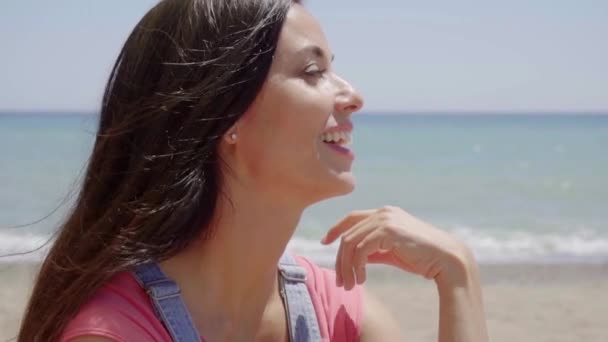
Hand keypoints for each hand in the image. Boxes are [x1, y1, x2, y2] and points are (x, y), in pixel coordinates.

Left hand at [321, 206, 474, 289]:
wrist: (445, 259)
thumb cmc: (421, 257)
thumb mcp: (391, 251)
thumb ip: (372, 249)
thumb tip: (353, 257)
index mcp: (385, 213)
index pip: (352, 217)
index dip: (335, 229)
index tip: (325, 242)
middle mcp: (383, 212)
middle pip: (348, 233)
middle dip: (340, 259)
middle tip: (340, 281)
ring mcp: (385, 220)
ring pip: (351, 242)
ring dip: (347, 266)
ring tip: (350, 284)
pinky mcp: (388, 231)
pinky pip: (361, 250)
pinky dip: (356, 266)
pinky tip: (362, 279)